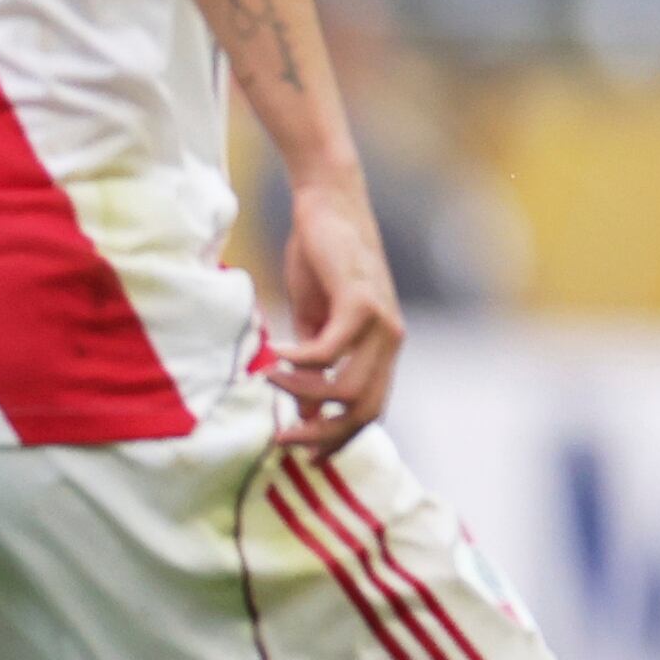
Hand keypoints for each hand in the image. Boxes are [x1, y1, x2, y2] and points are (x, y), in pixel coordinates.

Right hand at [267, 175, 406, 445]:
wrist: (327, 203)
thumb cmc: (318, 261)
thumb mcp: (314, 324)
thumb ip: (314, 369)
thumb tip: (307, 416)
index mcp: (382, 350)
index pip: (371, 412)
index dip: (340, 440)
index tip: (304, 456)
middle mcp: (390, 341)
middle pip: (364, 412)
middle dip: (322, 435)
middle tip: (282, 438)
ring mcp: (381, 323)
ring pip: (347, 390)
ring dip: (303, 395)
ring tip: (269, 382)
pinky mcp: (360, 302)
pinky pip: (329, 352)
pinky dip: (299, 363)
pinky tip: (275, 358)